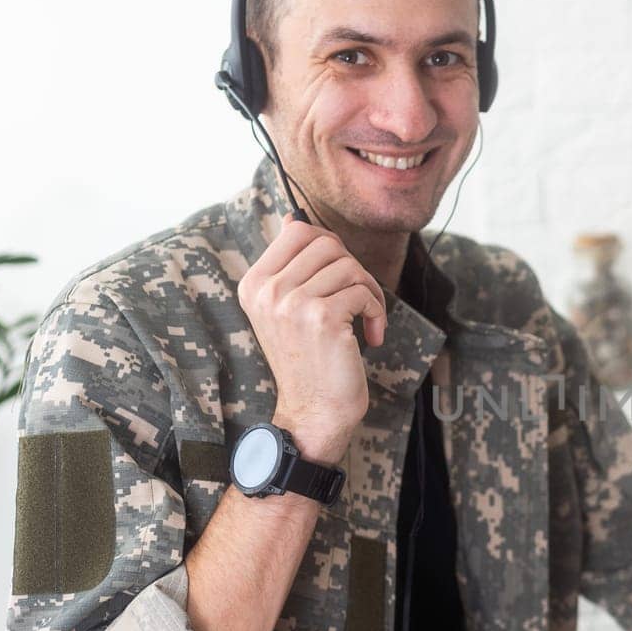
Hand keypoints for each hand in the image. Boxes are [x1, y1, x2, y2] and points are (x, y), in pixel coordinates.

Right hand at [236, 222, 387, 463]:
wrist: (314, 411)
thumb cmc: (310, 360)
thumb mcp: (287, 310)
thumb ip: (292, 267)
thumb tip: (295, 219)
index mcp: (254, 283)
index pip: (297, 231)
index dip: (330, 246)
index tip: (340, 277)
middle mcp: (267, 290)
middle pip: (327, 244)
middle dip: (354, 269)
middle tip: (359, 300)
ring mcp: (292, 303)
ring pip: (349, 267)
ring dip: (369, 293)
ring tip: (366, 321)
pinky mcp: (321, 318)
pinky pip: (363, 292)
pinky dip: (376, 313)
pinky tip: (371, 337)